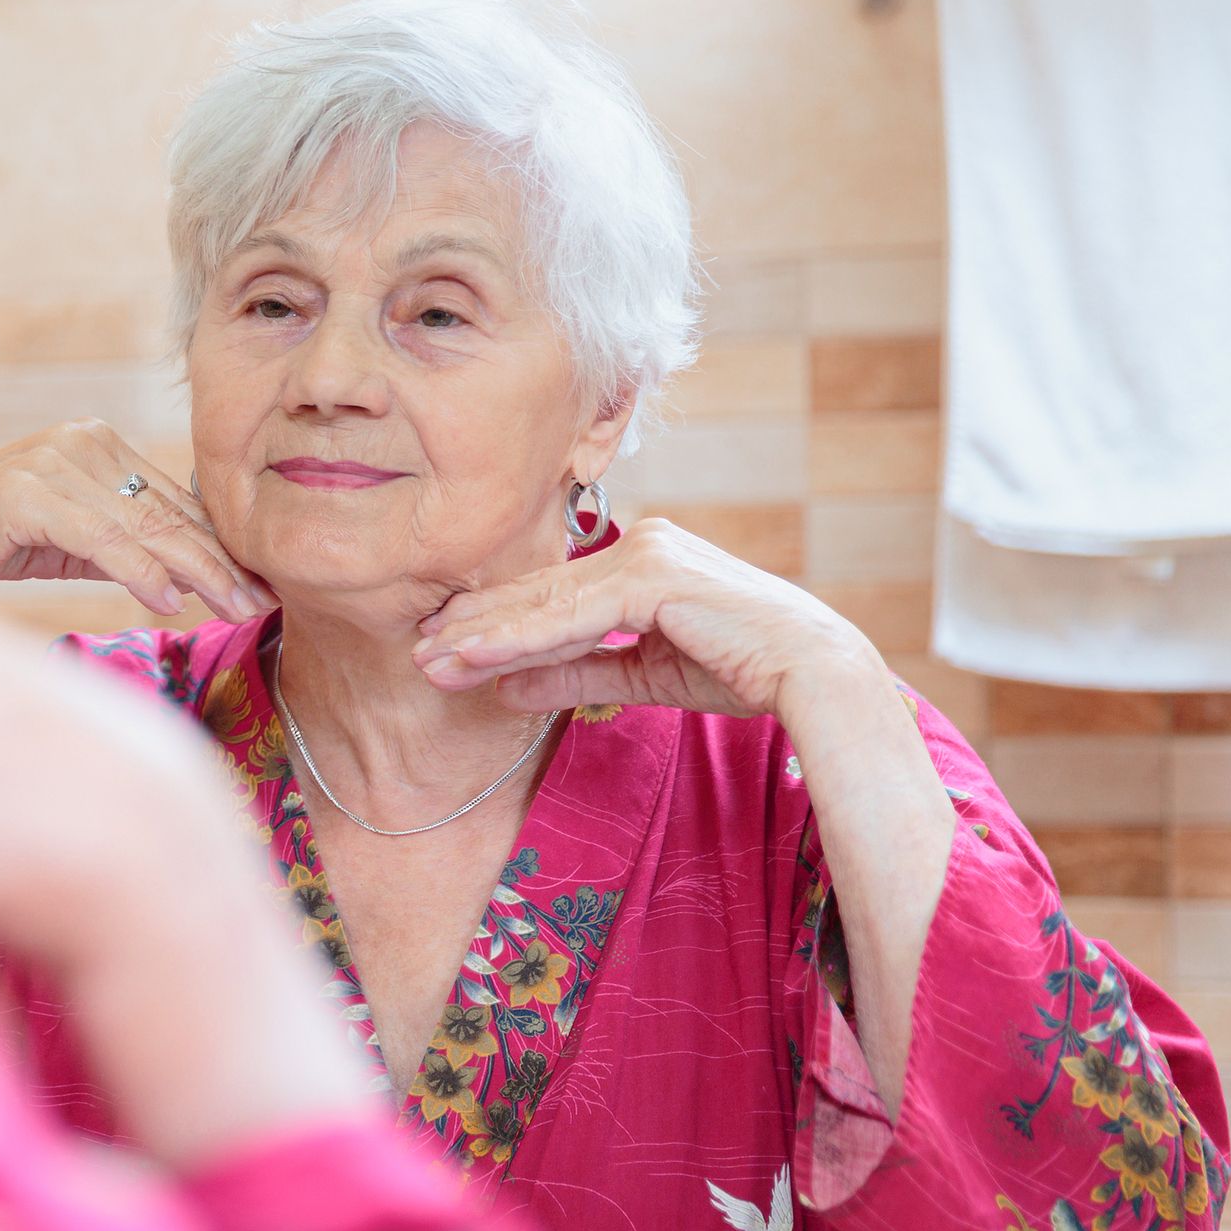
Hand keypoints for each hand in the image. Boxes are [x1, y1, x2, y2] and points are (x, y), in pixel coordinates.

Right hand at [0, 420, 274, 620]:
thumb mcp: (60, 545)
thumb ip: (116, 548)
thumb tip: (186, 577)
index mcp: (92, 446)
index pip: (172, 500)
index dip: (219, 545)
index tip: (259, 587)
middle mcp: (76, 441)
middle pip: (165, 509)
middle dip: (219, 560)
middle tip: (262, 603)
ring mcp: (46, 462)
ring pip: (140, 523)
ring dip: (193, 569)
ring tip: (232, 606)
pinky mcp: (17, 493)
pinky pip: (94, 535)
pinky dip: (135, 569)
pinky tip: (166, 601)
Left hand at [411, 518, 889, 719]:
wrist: (814, 674)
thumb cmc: (744, 669)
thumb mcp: (644, 674)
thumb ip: (577, 671)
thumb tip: (506, 686)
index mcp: (641, 561)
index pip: (552, 595)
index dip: (495, 624)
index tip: (444, 649)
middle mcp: (641, 544)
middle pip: (539, 593)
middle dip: (474, 626)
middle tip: (416, 651)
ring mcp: (646, 555)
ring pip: (546, 603)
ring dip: (483, 633)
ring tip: (430, 657)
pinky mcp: (653, 577)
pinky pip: (572, 615)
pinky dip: (519, 636)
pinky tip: (476, 653)